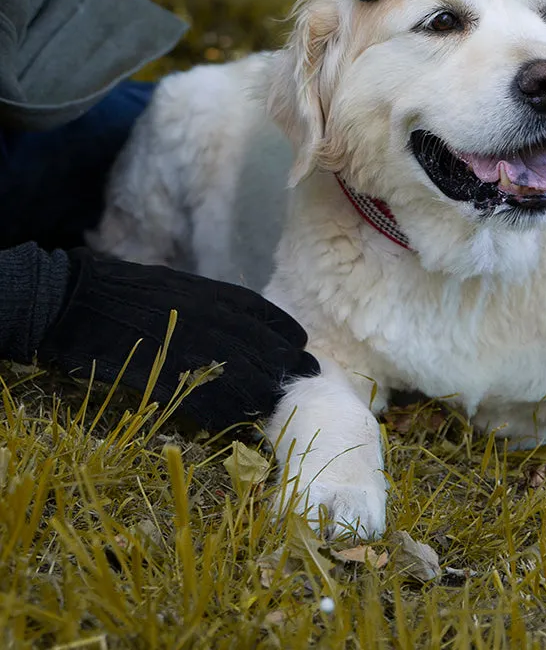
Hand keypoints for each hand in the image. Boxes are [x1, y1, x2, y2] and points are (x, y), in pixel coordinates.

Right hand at [37, 249, 318, 430]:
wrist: (81, 302)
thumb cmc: (129, 290)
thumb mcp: (183, 286)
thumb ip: (218, 307)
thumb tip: (248, 327)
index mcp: (219, 296)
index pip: (274, 321)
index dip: (289, 339)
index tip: (300, 350)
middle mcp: (217, 323)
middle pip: (270, 356)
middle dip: (287, 372)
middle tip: (301, 384)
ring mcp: (196, 352)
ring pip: (249, 384)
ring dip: (264, 397)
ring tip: (274, 406)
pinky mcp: (172, 381)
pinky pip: (213, 406)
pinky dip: (229, 416)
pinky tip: (237, 420)